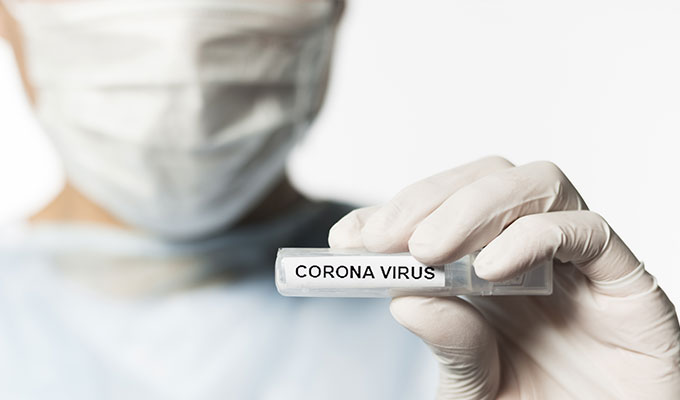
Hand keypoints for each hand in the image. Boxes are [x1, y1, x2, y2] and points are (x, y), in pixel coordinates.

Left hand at [329, 156, 679, 398]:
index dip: (390, 214)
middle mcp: (530, 252)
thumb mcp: (475, 386)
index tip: (347, 238)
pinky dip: (533, 236)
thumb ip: (449, 345)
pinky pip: (586, 229)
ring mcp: (577, 259)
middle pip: (483, 180)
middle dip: (426, 201)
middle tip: (384, 239)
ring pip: (533, 183)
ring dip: (472, 206)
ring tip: (429, 251)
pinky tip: (491, 269)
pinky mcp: (624, 277)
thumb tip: (404, 300)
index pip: (437, 212)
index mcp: (487, 269)